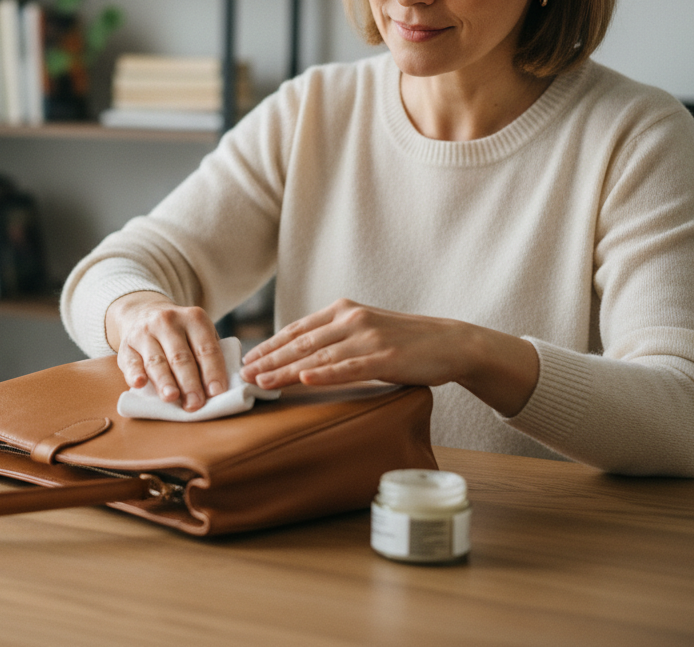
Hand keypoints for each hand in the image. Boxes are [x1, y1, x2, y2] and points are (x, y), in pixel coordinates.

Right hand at [104, 291, 227, 411]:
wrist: (144, 313)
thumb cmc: (181, 335)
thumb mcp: (199, 334)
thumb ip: (210, 356)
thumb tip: (218, 391)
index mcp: (194, 318)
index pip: (206, 349)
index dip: (212, 372)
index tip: (216, 393)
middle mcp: (168, 321)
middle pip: (181, 357)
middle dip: (190, 383)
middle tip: (196, 404)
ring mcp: (145, 332)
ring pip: (157, 361)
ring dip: (165, 381)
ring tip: (172, 397)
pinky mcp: (126, 346)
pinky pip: (130, 362)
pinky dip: (134, 373)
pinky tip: (139, 383)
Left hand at [240, 299, 539, 415]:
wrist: (450, 342)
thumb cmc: (404, 341)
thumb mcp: (365, 329)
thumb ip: (335, 337)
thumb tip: (300, 356)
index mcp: (343, 311)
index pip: (297, 329)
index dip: (270, 345)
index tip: (248, 359)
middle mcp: (351, 319)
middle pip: (301, 343)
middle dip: (269, 360)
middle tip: (244, 375)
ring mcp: (368, 338)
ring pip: (318, 356)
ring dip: (286, 370)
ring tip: (261, 382)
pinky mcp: (385, 359)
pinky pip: (348, 368)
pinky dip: (324, 374)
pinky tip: (303, 380)